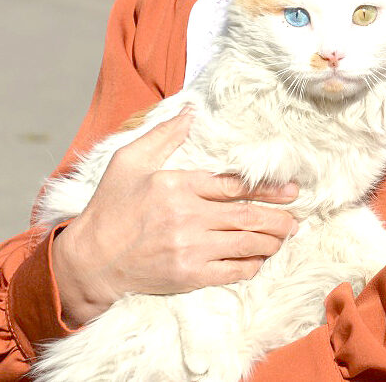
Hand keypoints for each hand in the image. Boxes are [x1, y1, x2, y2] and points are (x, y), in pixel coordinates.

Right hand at [51, 107, 298, 328]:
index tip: (290, 191)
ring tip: (285, 236)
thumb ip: (163, 136)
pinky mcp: (188, 276)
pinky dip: (251, 265)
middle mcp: (188, 218)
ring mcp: (190, 249)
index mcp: (177, 186)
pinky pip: (232, 271)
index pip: (234, 186)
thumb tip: (190, 111)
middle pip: (248, 216)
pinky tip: (259, 259)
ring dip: (272, 241)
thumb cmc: (109, 208)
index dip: (268, 189)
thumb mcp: (129, 162)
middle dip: (279, 218)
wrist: (89, 262)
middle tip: (296, 218)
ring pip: (246, 243)